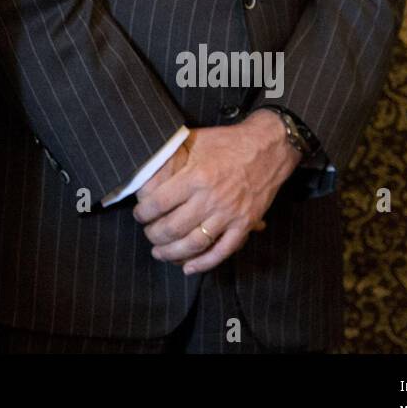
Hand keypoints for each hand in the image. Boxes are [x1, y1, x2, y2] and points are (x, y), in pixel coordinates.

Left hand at [131, 111, 298, 274]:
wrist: (268, 148)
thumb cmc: (228, 142)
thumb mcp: (196, 140)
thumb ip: (172, 154)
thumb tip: (146, 165)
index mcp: (196, 176)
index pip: (159, 203)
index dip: (143, 213)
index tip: (139, 215)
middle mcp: (211, 198)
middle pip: (173, 228)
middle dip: (154, 235)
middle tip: (148, 234)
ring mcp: (229, 214)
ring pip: (195, 244)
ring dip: (173, 253)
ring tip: (160, 253)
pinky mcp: (244, 224)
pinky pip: (223, 251)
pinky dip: (204, 263)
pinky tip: (189, 268)